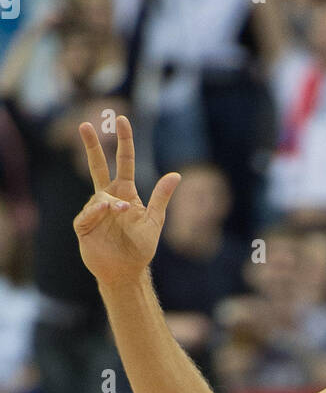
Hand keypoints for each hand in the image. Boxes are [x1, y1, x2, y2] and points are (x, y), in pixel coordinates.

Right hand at [73, 115, 180, 288]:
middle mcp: (108, 198)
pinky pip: (88, 213)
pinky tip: (107, 213)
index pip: (124, 162)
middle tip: (85, 124)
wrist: (126, 272)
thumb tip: (176, 175)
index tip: (122, 120)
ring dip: (112, 202)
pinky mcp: (84, 225)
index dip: (125, 142)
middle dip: (92, 146)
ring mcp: (94, 210)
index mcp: (125, 192)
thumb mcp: (154, 220)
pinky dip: (98, 211)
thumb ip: (162, 197)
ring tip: (123, 211)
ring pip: (100, 196)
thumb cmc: (140, 246)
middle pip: (97, 166)